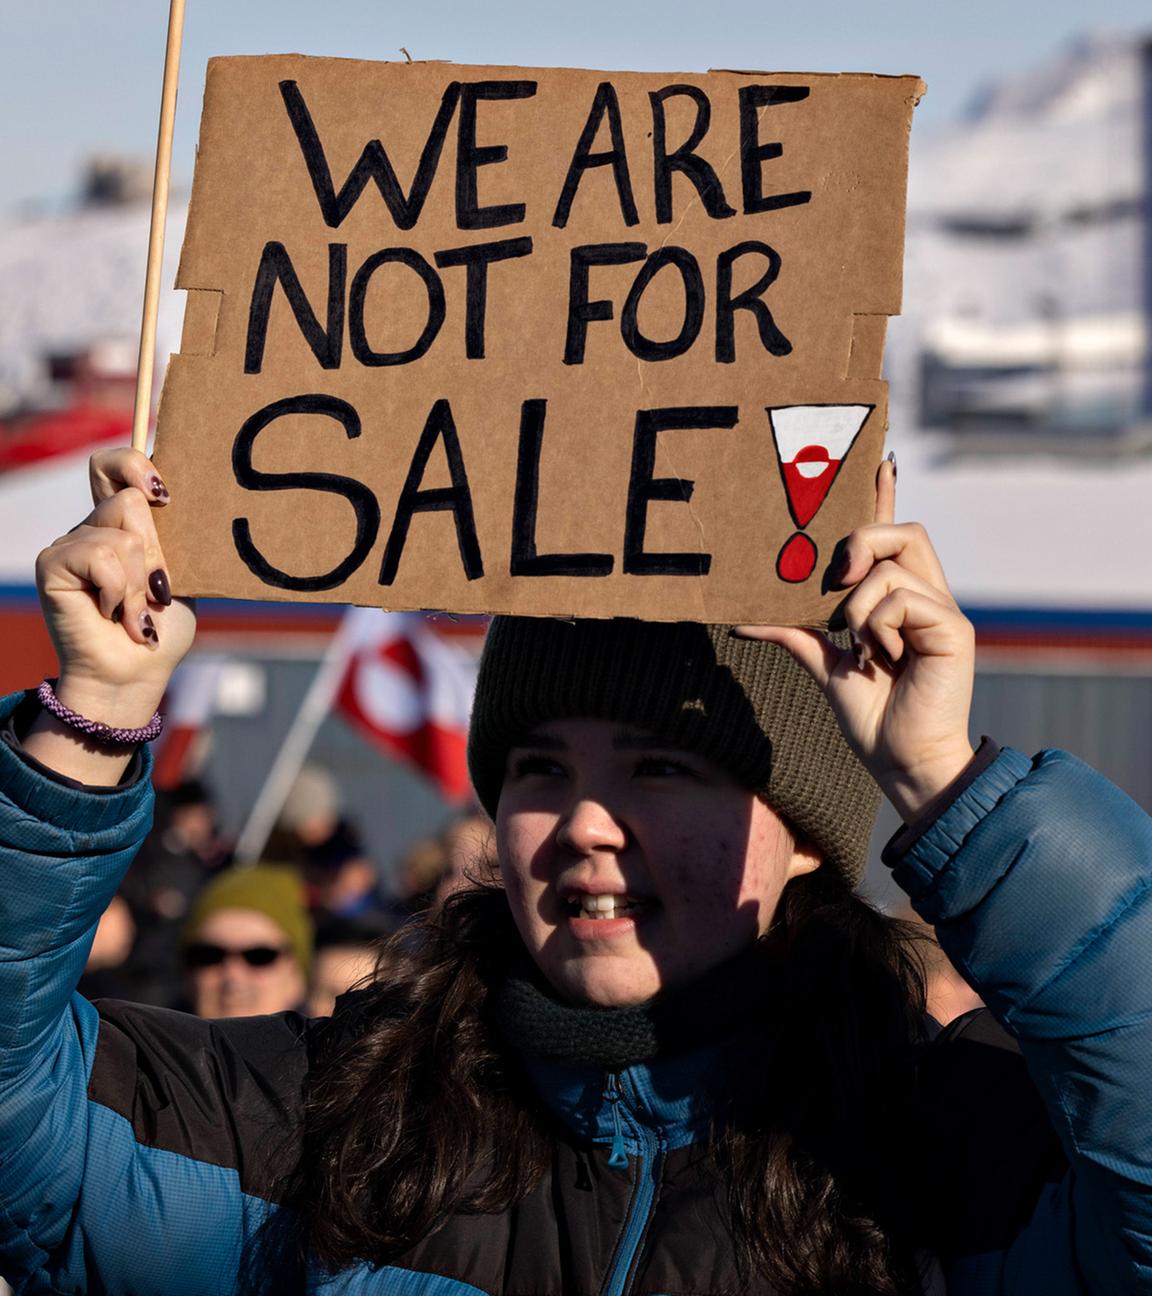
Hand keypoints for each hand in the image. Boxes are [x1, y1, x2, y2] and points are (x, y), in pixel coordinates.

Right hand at [27, 449, 196, 781]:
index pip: (115, 465)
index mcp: (125, 524)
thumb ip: (174, 537)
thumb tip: (176, 498)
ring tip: (136, 613)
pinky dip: (119, 591)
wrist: (136, 673)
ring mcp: (71, 543)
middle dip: (157, 552)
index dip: (135, 463)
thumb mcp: (181, 576)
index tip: (165, 495)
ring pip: (122, 534)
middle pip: (131, 500)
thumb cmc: (162, 628)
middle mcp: (94, 527)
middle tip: (158, 590)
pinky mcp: (53, 563)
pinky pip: (99, 555)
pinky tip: (115, 615)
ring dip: (140, 583)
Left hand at [736, 458, 975, 821]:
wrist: (900, 761)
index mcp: (899, 600)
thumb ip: (794, 632)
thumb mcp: (823, 665)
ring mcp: (943, 610)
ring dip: (857, 604)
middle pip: (902, 530)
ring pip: (895, 563)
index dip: (884, 497)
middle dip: (861, 539)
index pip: (894, 536)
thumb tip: (741, 618)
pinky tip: (879, 657)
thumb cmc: (871, 717)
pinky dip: (876, 624)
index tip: (875, 461)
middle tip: (834, 580)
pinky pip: (902, 597)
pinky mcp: (954, 628)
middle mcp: (926, 596)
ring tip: (857, 646)